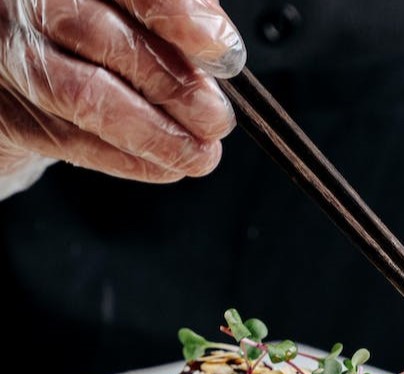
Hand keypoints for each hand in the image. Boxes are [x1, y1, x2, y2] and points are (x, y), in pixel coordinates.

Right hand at [0, 0, 244, 182]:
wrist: (17, 79)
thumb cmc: (86, 38)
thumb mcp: (127, 13)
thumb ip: (168, 16)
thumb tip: (218, 50)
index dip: (177, 14)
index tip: (224, 51)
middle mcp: (27, 4)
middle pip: (100, 36)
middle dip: (172, 84)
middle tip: (217, 118)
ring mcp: (11, 58)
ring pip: (86, 97)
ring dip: (156, 134)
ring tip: (199, 155)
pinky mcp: (10, 116)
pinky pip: (74, 143)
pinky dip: (131, 161)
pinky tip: (169, 168)